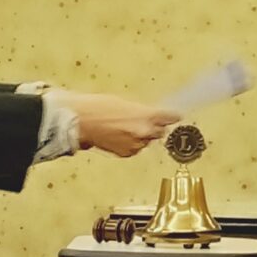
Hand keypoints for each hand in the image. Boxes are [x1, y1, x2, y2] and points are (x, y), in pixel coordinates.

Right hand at [56, 90, 179, 157]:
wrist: (79, 122)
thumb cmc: (97, 107)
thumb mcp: (125, 102)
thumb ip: (142, 111)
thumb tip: (152, 114)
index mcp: (147, 115)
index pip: (171, 117)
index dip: (173, 115)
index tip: (176, 115)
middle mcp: (145, 132)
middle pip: (161, 131)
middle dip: (156, 127)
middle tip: (144, 121)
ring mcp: (136, 144)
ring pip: (147, 141)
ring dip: (142, 136)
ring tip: (124, 128)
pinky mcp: (126, 153)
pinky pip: (135, 149)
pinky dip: (131, 144)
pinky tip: (119, 136)